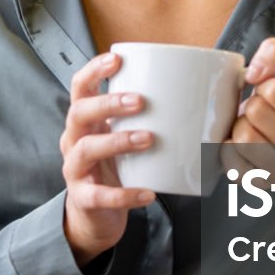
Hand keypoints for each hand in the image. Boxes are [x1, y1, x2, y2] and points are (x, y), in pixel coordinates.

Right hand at [60, 52, 155, 263]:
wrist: (96, 216)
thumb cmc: (116, 168)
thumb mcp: (123, 137)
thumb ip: (146, 118)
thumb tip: (200, 97)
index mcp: (85, 120)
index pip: (79, 87)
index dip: (94, 70)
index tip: (117, 59)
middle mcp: (73, 140)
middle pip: (79, 112)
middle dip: (108, 103)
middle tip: (140, 101)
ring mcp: (75, 169)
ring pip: (87, 148)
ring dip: (117, 141)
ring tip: (148, 139)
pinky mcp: (84, 198)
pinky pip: (100, 195)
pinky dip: (125, 194)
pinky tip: (149, 193)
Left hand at [225, 39, 274, 180]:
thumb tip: (255, 72)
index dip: (265, 85)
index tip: (271, 93)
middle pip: (257, 113)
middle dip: (251, 105)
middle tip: (259, 112)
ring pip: (244, 138)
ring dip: (240, 126)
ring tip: (252, 127)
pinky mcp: (259, 186)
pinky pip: (230, 162)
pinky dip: (228, 149)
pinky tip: (240, 145)